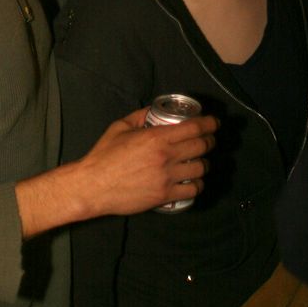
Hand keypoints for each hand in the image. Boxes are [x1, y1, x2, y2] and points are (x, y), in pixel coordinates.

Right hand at [76, 109, 216, 217]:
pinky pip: (193, 190)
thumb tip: (153, 111)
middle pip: (202, 146)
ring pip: (201, 168)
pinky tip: (193, 181)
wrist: (94, 185)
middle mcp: (166, 156)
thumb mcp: (119, 127)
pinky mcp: (165, 196)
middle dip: (209, 141)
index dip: (209, 123)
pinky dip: (197, 184)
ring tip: (199, 161)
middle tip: (208, 140)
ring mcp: (167, 177)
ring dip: (204, 163)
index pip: (194, 127)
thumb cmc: (104, 155)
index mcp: (156, 137)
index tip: (214, 122)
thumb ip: (139, 116)